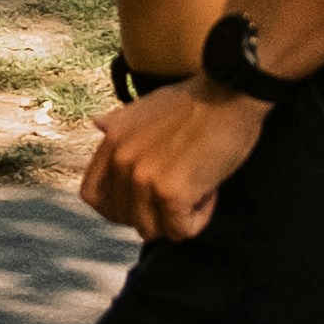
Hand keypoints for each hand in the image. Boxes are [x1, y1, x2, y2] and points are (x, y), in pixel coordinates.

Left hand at [79, 74, 267, 242]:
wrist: (231, 92)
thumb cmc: (196, 99)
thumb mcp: (145, 106)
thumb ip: (119, 124)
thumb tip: (98, 123)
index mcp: (111, 141)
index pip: (93, 196)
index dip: (118, 207)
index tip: (145, 201)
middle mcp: (121, 161)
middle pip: (126, 218)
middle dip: (154, 212)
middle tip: (182, 188)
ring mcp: (143, 178)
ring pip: (152, 230)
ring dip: (178, 217)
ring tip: (197, 186)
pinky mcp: (171, 193)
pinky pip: (181, 230)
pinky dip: (199, 219)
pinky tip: (210, 190)